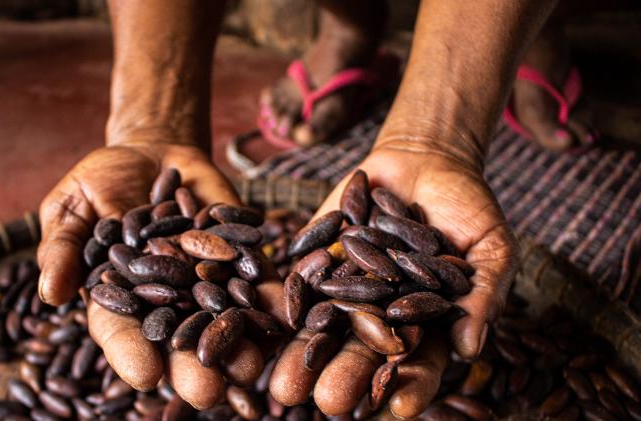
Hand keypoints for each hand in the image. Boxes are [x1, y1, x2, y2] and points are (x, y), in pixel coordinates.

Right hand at [37, 139, 284, 407]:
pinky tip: (283, 314)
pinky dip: (268, 295)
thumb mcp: (71, 207)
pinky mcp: (237, 254)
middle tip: (209, 391)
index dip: (132, 354)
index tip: (146, 376)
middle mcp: (165, 298)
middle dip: (194, 364)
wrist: (154, 152)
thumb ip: (63, 247)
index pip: (121, 332)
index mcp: (119, 296)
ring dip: (239, 342)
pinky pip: (254, 277)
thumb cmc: (101, 181)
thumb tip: (52, 294)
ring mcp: (204, 278)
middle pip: (178, 337)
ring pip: (221, 317)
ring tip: (253, 366)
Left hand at [270, 140, 517, 417]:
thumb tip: (469, 350)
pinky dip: (285, 304)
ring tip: (285, 386)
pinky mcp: (319, 259)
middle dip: (345, 376)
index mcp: (424, 322)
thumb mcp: (489, 247)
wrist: (423, 159)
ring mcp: (347, 287)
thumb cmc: (467, 208)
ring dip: (303, 357)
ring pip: (324, 327)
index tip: (401, 409)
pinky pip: (300, 283)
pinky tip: (268, 327)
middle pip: (362, 352)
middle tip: (329, 403)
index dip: (412, 385)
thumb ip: (482, 296)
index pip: (419, 362)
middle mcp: (381, 312)